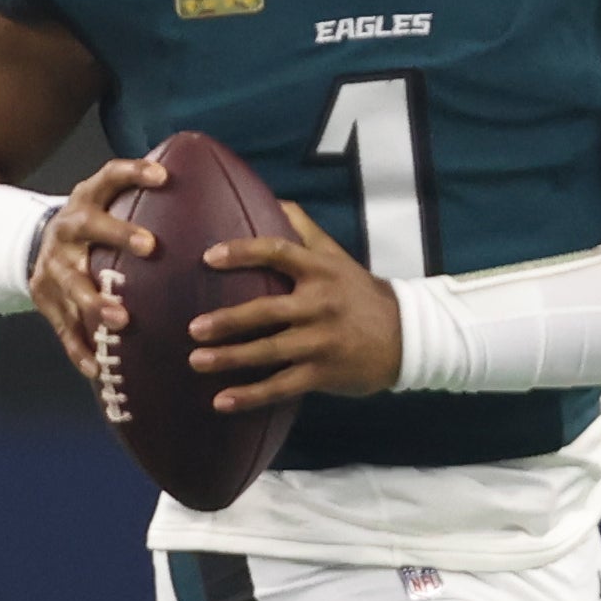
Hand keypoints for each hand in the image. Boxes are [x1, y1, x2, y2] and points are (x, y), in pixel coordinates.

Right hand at [28, 152, 164, 385]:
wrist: (33, 246)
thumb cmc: (97, 229)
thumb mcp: (109, 206)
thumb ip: (151, 205)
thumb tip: (223, 200)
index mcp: (86, 200)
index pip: (109, 177)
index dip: (133, 174)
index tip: (163, 177)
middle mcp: (66, 228)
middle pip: (88, 226)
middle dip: (117, 234)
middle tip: (150, 247)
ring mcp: (52, 265)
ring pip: (71, 282)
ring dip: (95, 301)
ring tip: (121, 319)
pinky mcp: (44, 299)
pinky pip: (62, 327)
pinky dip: (79, 348)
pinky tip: (98, 369)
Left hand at [189, 199, 403, 408]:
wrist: (408, 336)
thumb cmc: (362, 293)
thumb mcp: (337, 256)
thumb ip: (303, 229)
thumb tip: (272, 199)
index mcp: (320, 271)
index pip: (278, 253)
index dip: (242, 252)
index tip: (208, 257)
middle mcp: (320, 304)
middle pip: (266, 310)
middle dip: (227, 320)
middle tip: (193, 328)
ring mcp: (321, 341)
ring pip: (269, 352)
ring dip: (230, 358)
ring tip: (197, 361)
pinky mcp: (324, 373)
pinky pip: (282, 386)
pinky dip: (251, 396)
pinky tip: (222, 402)